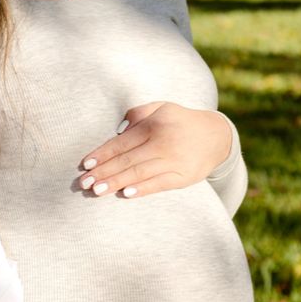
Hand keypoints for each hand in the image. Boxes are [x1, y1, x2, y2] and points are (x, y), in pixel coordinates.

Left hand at [76, 102, 232, 198]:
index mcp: (154, 125)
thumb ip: (137, 114)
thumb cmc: (179, 121)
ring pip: (140, 174)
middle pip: (127, 160)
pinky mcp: (183, 177)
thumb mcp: (161, 107)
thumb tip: (117, 129)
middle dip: (104, 172)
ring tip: (97, 191)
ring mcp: (173, 161)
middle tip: (84, 183)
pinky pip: (159, 184)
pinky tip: (126, 194)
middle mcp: (163, 143)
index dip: (102, 154)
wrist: (216, 136)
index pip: (122, 142)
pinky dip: (142, 189)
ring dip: (116, 183)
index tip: (86, 164)